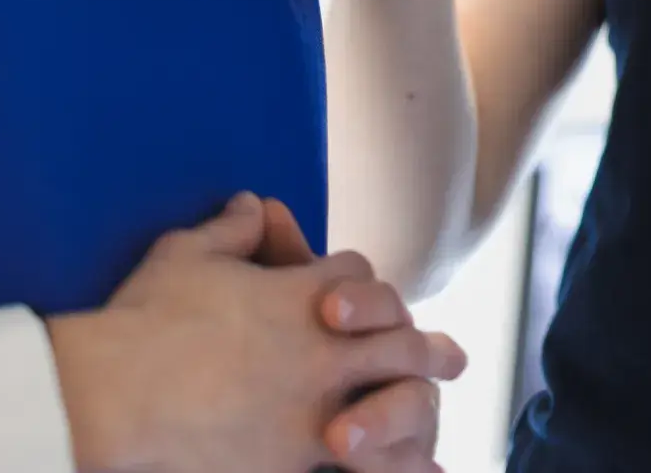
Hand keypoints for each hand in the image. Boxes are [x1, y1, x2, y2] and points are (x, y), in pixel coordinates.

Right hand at [46, 193, 464, 472]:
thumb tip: (252, 202)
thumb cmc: (144, 322)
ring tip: (440, 420)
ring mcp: (313, 410)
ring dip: (418, 408)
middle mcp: (321, 349)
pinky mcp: (294, 460)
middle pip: (397, 338)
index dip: (360, 284)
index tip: (358, 298)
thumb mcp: (186, 253)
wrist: (116, 399)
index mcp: (299, 294)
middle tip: (452, 357)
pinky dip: (388, 467)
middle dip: (423, 345)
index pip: (357, 275)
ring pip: (393, 402)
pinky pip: (362, 466)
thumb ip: (229, 228)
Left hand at [258, 199, 464, 468]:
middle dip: (385, 350)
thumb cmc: (244, 353)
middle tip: (342, 365)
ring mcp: (395, 413)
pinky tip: (358, 463)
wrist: (232, 423)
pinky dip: (395, 462)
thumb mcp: (247, 299)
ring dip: (385, 418)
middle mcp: (385, 360)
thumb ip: (263, 257)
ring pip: (419, 405)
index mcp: (358, 317)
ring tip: (339, 439)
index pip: (378, 297)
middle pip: (411, 344)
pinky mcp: (394, 458)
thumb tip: (259, 203)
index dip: (362, 298)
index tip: (328, 309)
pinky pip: (412, 461)